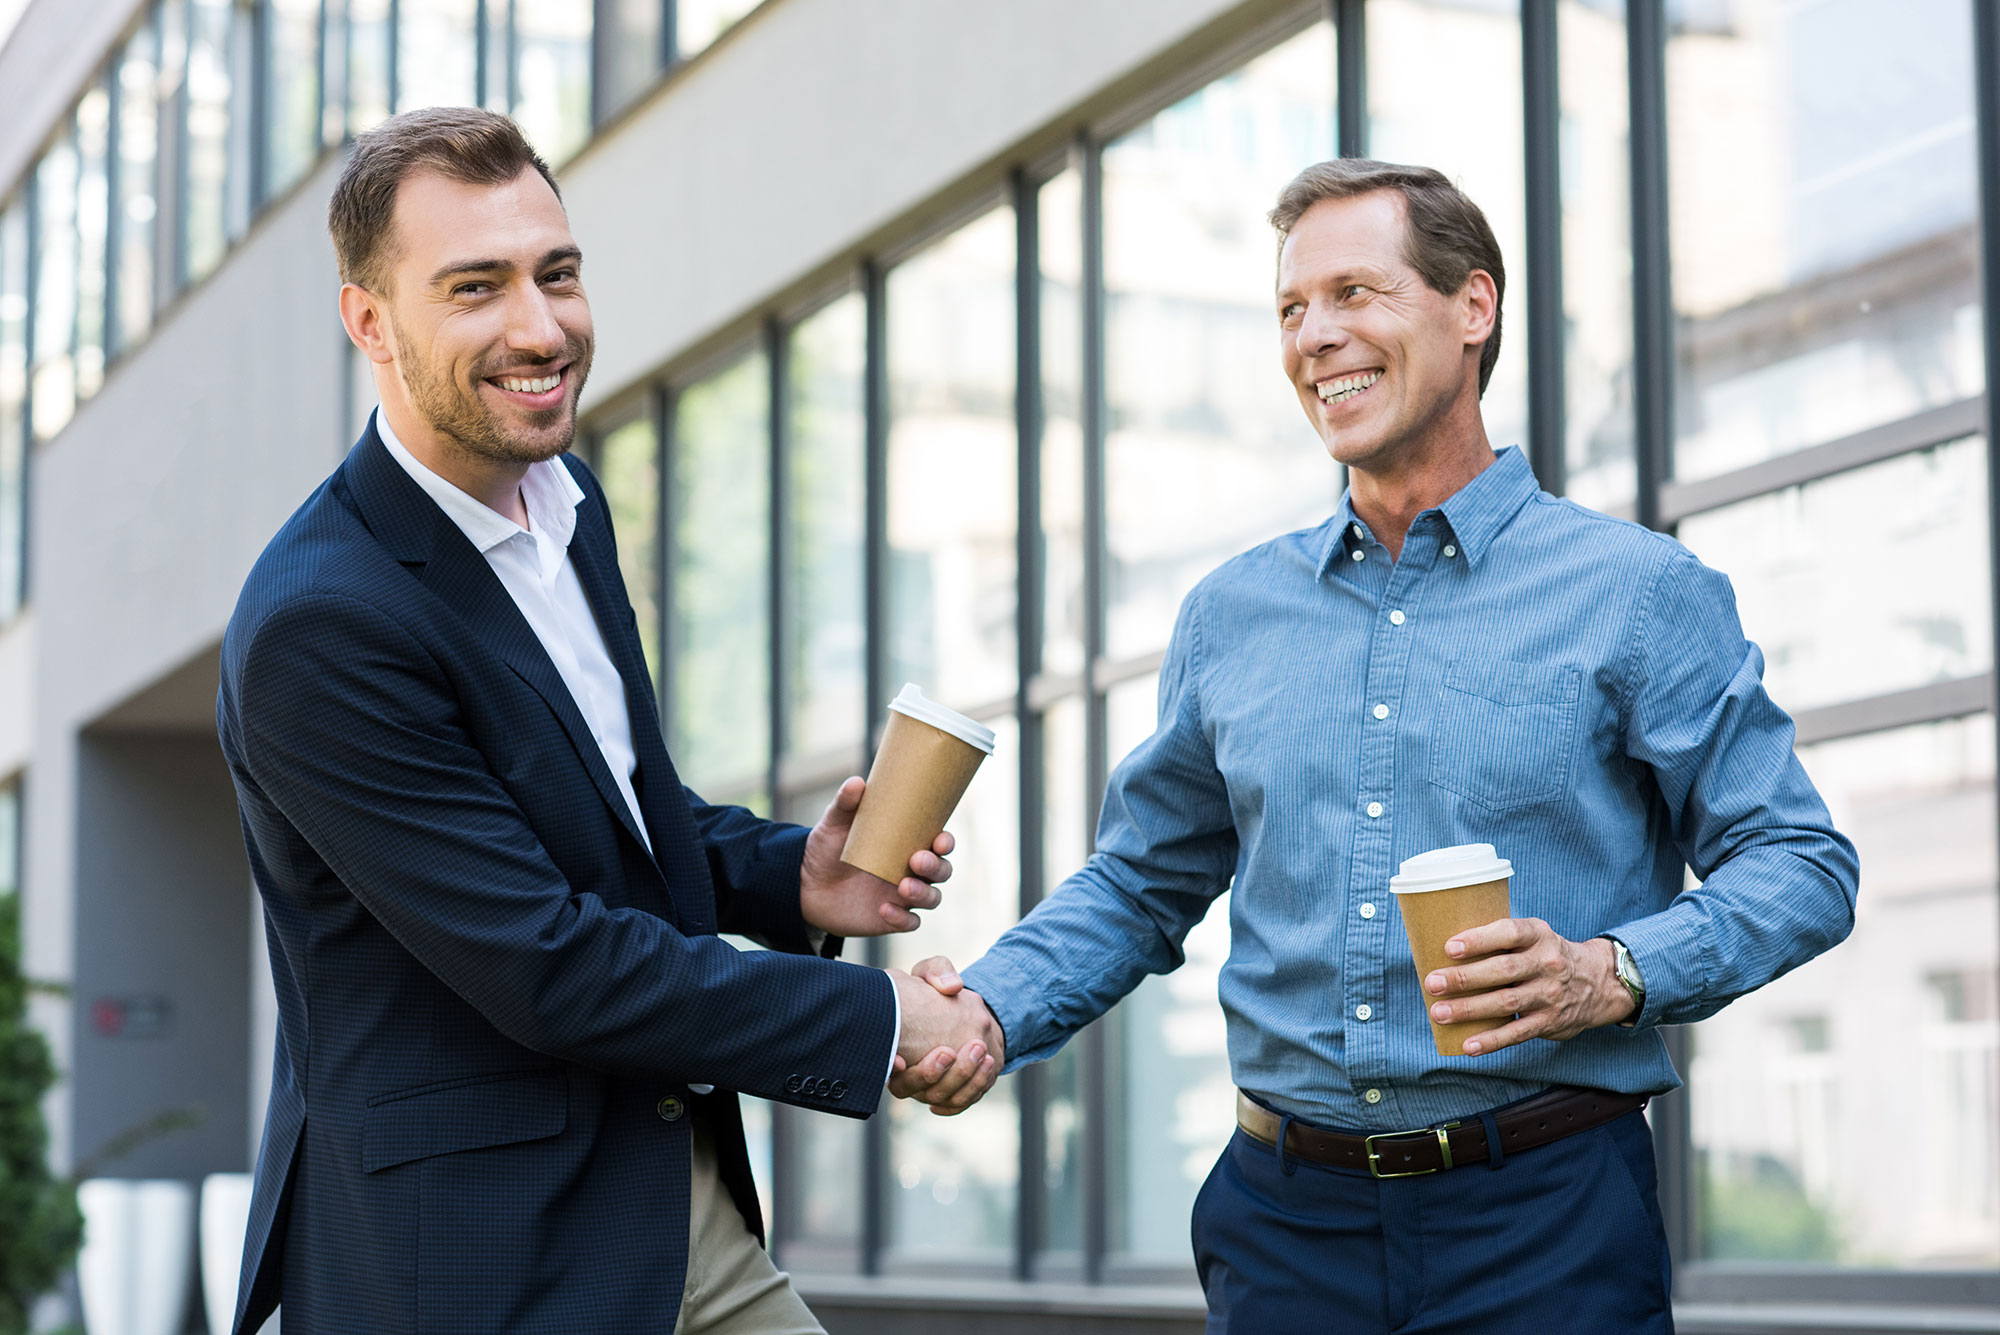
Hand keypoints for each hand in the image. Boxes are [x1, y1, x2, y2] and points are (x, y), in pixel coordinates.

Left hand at [800, 777, 953, 935]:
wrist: (805, 884)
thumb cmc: (827, 848)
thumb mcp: (834, 823)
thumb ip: (845, 804)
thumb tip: (857, 782)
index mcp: (906, 844)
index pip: (939, 843)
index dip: (946, 842)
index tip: (940, 840)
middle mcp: (911, 870)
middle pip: (942, 871)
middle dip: (936, 866)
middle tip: (916, 860)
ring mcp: (903, 895)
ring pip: (932, 898)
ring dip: (924, 893)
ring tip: (902, 887)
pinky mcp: (891, 918)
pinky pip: (910, 923)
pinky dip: (902, 918)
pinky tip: (884, 910)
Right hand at [886, 957, 1002, 1114]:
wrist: (957, 1009)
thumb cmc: (936, 991)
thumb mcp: (932, 971)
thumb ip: (936, 971)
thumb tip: (953, 987)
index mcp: (895, 1048)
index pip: (890, 1073)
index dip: (898, 1073)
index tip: (903, 1060)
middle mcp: (908, 1074)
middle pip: (920, 1090)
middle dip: (940, 1074)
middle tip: (964, 1048)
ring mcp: (929, 1087)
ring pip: (943, 1098)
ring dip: (965, 1080)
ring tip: (984, 1055)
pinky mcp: (952, 1092)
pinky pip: (961, 1102)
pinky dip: (973, 1090)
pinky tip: (987, 1065)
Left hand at [1423, 918, 1633, 1054]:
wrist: (1598, 982)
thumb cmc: (1545, 955)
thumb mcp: (1534, 936)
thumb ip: (1500, 940)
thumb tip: (1443, 950)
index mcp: (1538, 935)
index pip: (1509, 933)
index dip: (1479, 939)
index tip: (1449, 947)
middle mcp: (1547, 963)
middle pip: (1502, 971)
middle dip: (1464, 979)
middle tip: (1432, 983)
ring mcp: (1550, 994)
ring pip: (1506, 1003)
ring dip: (1469, 1010)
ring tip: (1439, 1013)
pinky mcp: (1550, 1022)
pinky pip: (1517, 1033)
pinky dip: (1491, 1041)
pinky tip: (1468, 1045)